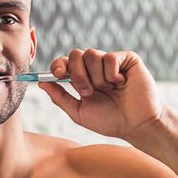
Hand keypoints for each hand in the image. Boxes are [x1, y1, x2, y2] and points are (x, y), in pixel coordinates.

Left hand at [40, 49, 162, 138]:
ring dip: (97, 78)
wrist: (136, 124)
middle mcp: (95, 68)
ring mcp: (111, 62)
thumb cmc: (111, 121)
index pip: (65, 63)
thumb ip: (60, 98)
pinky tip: (122, 83)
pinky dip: (112, 74)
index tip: (57, 74)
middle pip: (75, 54)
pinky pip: (110, 57)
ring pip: (92, 55)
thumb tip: (41, 83)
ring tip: (109, 90)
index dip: (58, 65)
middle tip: (88, 91)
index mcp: (82, 79)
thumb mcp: (79, 113)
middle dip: (77, 74)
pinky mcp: (127, 59)